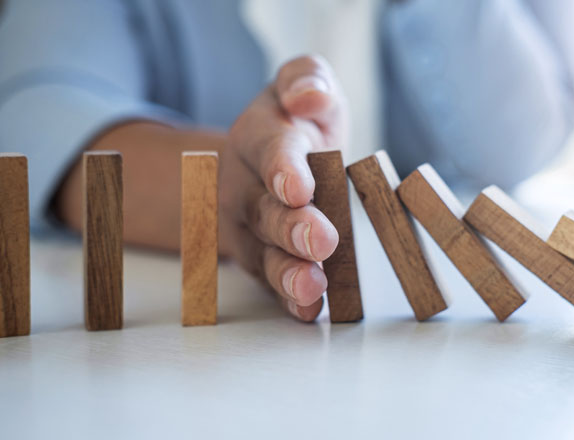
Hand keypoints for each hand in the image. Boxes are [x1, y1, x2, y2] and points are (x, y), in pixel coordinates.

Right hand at [219, 55, 347, 321]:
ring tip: (312, 286)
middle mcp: (246, 186)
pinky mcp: (263, 259)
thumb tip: (308, 94)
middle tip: (321, 240)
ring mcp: (250, 228)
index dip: (283, 168)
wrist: (274, 160)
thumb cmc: (299, 121)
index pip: (268, 150)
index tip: (299, 187)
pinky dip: (289, 299)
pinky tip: (309, 311)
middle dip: (290, 227)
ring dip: (287, 272)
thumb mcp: (304, 83)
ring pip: (263, 253)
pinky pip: (271, 282)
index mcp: (258, 137)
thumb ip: (305, 78)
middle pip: (263, 210)